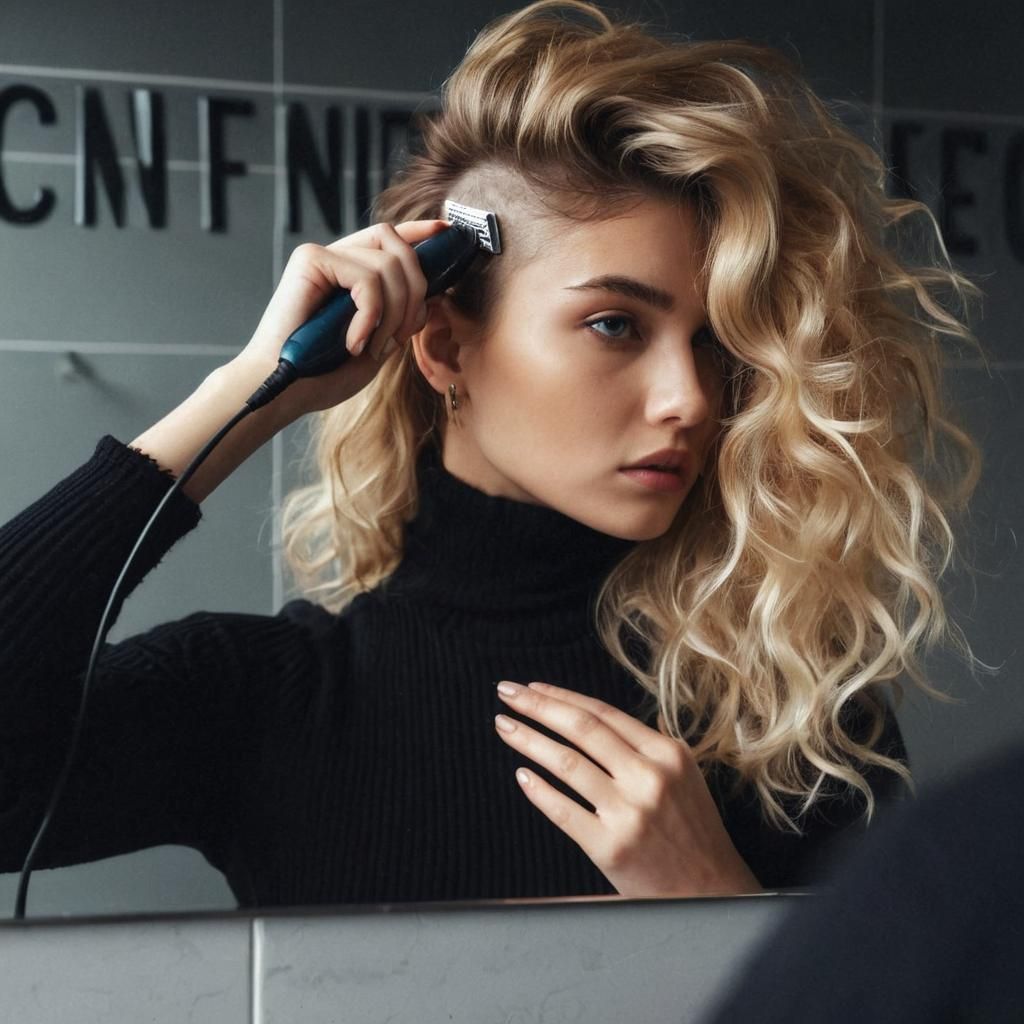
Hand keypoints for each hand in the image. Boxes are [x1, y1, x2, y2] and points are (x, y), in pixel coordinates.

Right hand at [231, 219, 449, 417]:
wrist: (283, 390)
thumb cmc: (323, 373)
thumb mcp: (377, 346)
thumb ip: (400, 319)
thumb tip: (432, 295)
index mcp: (352, 273)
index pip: (391, 240)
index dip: (419, 233)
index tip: (445, 232)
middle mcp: (337, 258)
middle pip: (396, 246)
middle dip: (416, 290)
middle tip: (401, 335)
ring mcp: (323, 256)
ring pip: (388, 264)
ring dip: (394, 313)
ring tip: (373, 346)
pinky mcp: (311, 261)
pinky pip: (367, 279)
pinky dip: (371, 316)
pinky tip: (353, 343)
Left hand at [494, 680, 762, 897]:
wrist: (712, 892)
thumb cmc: (693, 831)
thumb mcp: (684, 775)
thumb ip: (646, 745)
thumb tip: (595, 717)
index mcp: (667, 753)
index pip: (603, 713)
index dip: (562, 696)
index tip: (532, 687)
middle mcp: (649, 777)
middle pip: (581, 728)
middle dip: (537, 705)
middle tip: (507, 692)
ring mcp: (629, 812)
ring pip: (567, 762)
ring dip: (528, 739)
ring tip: (505, 726)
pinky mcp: (610, 847)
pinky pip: (563, 811)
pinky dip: (538, 790)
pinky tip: (522, 774)